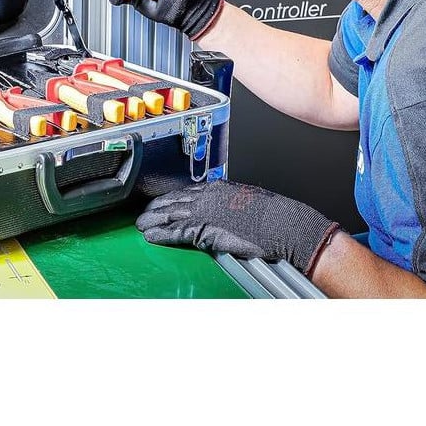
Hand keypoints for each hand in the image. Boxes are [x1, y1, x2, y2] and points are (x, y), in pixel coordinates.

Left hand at [135, 179, 341, 275]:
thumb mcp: (247, 203)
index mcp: (218, 188)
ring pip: (170, 214)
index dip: (170, 198)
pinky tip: (152, 237)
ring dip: (153, 220)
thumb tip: (224, 213)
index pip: (186, 192)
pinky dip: (161, 234)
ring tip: (141, 225)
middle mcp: (207, 196)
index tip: (160, 202)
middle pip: (173, 200)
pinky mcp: (205, 229)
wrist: (284, 225)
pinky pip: (176, 232)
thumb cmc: (273, 216)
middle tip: (143, 214)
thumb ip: (230, 206)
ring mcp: (204, 212)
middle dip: (156, 208)